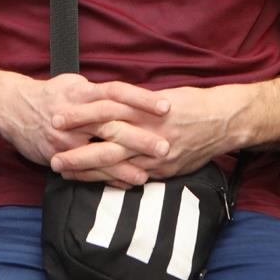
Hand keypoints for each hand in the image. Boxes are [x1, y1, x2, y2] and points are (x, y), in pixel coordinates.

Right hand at [0, 73, 171, 185]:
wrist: (11, 108)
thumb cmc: (50, 94)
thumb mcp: (74, 84)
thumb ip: (100, 92)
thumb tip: (131, 95)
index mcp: (82, 92)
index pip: (117, 92)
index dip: (142, 99)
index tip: (167, 106)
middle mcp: (74, 114)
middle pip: (111, 124)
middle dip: (139, 137)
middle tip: (165, 146)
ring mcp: (64, 138)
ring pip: (98, 153)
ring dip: (124, 166)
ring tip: (148, 174)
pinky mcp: (56, 156)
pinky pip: (84, 171)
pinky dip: (105, 178)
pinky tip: (123, 184)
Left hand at [50, 84, 241, 181]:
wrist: (225, 120)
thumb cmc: (192, 103)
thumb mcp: (161, 95)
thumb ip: (134, 103)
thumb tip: (107, 102)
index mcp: (147, 109)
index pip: (106, 112)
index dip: (81, 117)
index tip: (58, 118)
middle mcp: (150, 133)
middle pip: (108, 143)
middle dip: (79, 152)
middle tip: (53, 157)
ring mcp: (158, 155)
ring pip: (118, 166)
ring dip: (90, 171)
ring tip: (67, 173)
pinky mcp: (167, 170)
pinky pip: (136, 179)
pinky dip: (114, 181)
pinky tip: (96, 184)